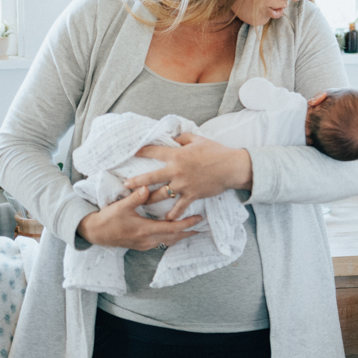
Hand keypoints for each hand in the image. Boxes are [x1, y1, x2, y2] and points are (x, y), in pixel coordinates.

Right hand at [77, 186, 202, 250]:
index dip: (186, 224)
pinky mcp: (141, 244)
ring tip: (192, 230)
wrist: (96, 233)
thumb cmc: (108, 219)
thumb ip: (135, 197)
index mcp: (145, 230)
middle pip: (174, 237)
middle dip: (188, 232)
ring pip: (168, 241)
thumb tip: (147, 188)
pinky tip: (173, 232)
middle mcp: (147, 240)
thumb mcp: (121, 206)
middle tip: (201, 226)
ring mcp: (144, 244)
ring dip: (180, 235)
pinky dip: (171, 237)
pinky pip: (161, 242)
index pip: (172, 228)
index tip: (198, 218)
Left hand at [122, 134, 252, 220]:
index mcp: (177, 155)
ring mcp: (183, 184)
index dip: (142, 151)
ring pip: (162, 195)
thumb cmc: (215, 151)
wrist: (231, 167)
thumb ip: (183, 138)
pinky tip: (166, 219)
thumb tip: (174, 138)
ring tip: (141, 203)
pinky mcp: (192, 195)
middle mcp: (176, 171)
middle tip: (126, 185)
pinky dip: (172, 214)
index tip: (132, 152)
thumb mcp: (198, 139)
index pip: (154, 152)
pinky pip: (179, 207)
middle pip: (151, 178)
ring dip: (150, 200)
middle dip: (137, 182)